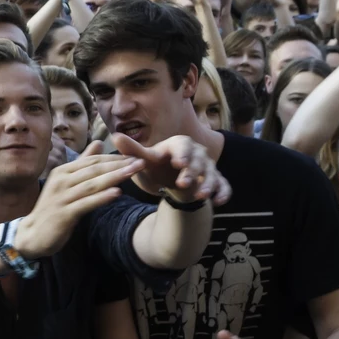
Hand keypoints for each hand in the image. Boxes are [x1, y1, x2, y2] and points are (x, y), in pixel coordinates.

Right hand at [15, 141, 145, 258]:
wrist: (33, 234)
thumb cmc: (54, 207)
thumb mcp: (67, 182)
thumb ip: (83, 163)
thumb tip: (98, 142)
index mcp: (63, 172)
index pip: (92, 161)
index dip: (113, 158)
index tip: (135, 156)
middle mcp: (61, 181)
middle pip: (94, 170)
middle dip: (118, 165)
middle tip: (141, 161)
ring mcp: (62, 197)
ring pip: (92, 185)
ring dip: (114, 178)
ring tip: (133, 172)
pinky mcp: (64, 214)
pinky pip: (86, 204)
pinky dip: (101, 198)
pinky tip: (116, 194)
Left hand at [112, 133, 231, 205]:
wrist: (170, 180)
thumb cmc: (157, 166)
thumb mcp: (145, 160)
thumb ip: (133, 151)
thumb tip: (115, 136)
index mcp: (180, 145)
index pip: (183, 146)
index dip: (182, 154)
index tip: (179, 163)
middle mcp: (197, 154)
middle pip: (198, 161)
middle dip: (192, 172)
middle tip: (183, 182)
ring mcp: (208, 168)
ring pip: (212, 174)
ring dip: (208, 184)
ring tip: (200, 196)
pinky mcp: (216, 181)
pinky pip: (224, 185)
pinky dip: (223, 193)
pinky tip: (218, 202)